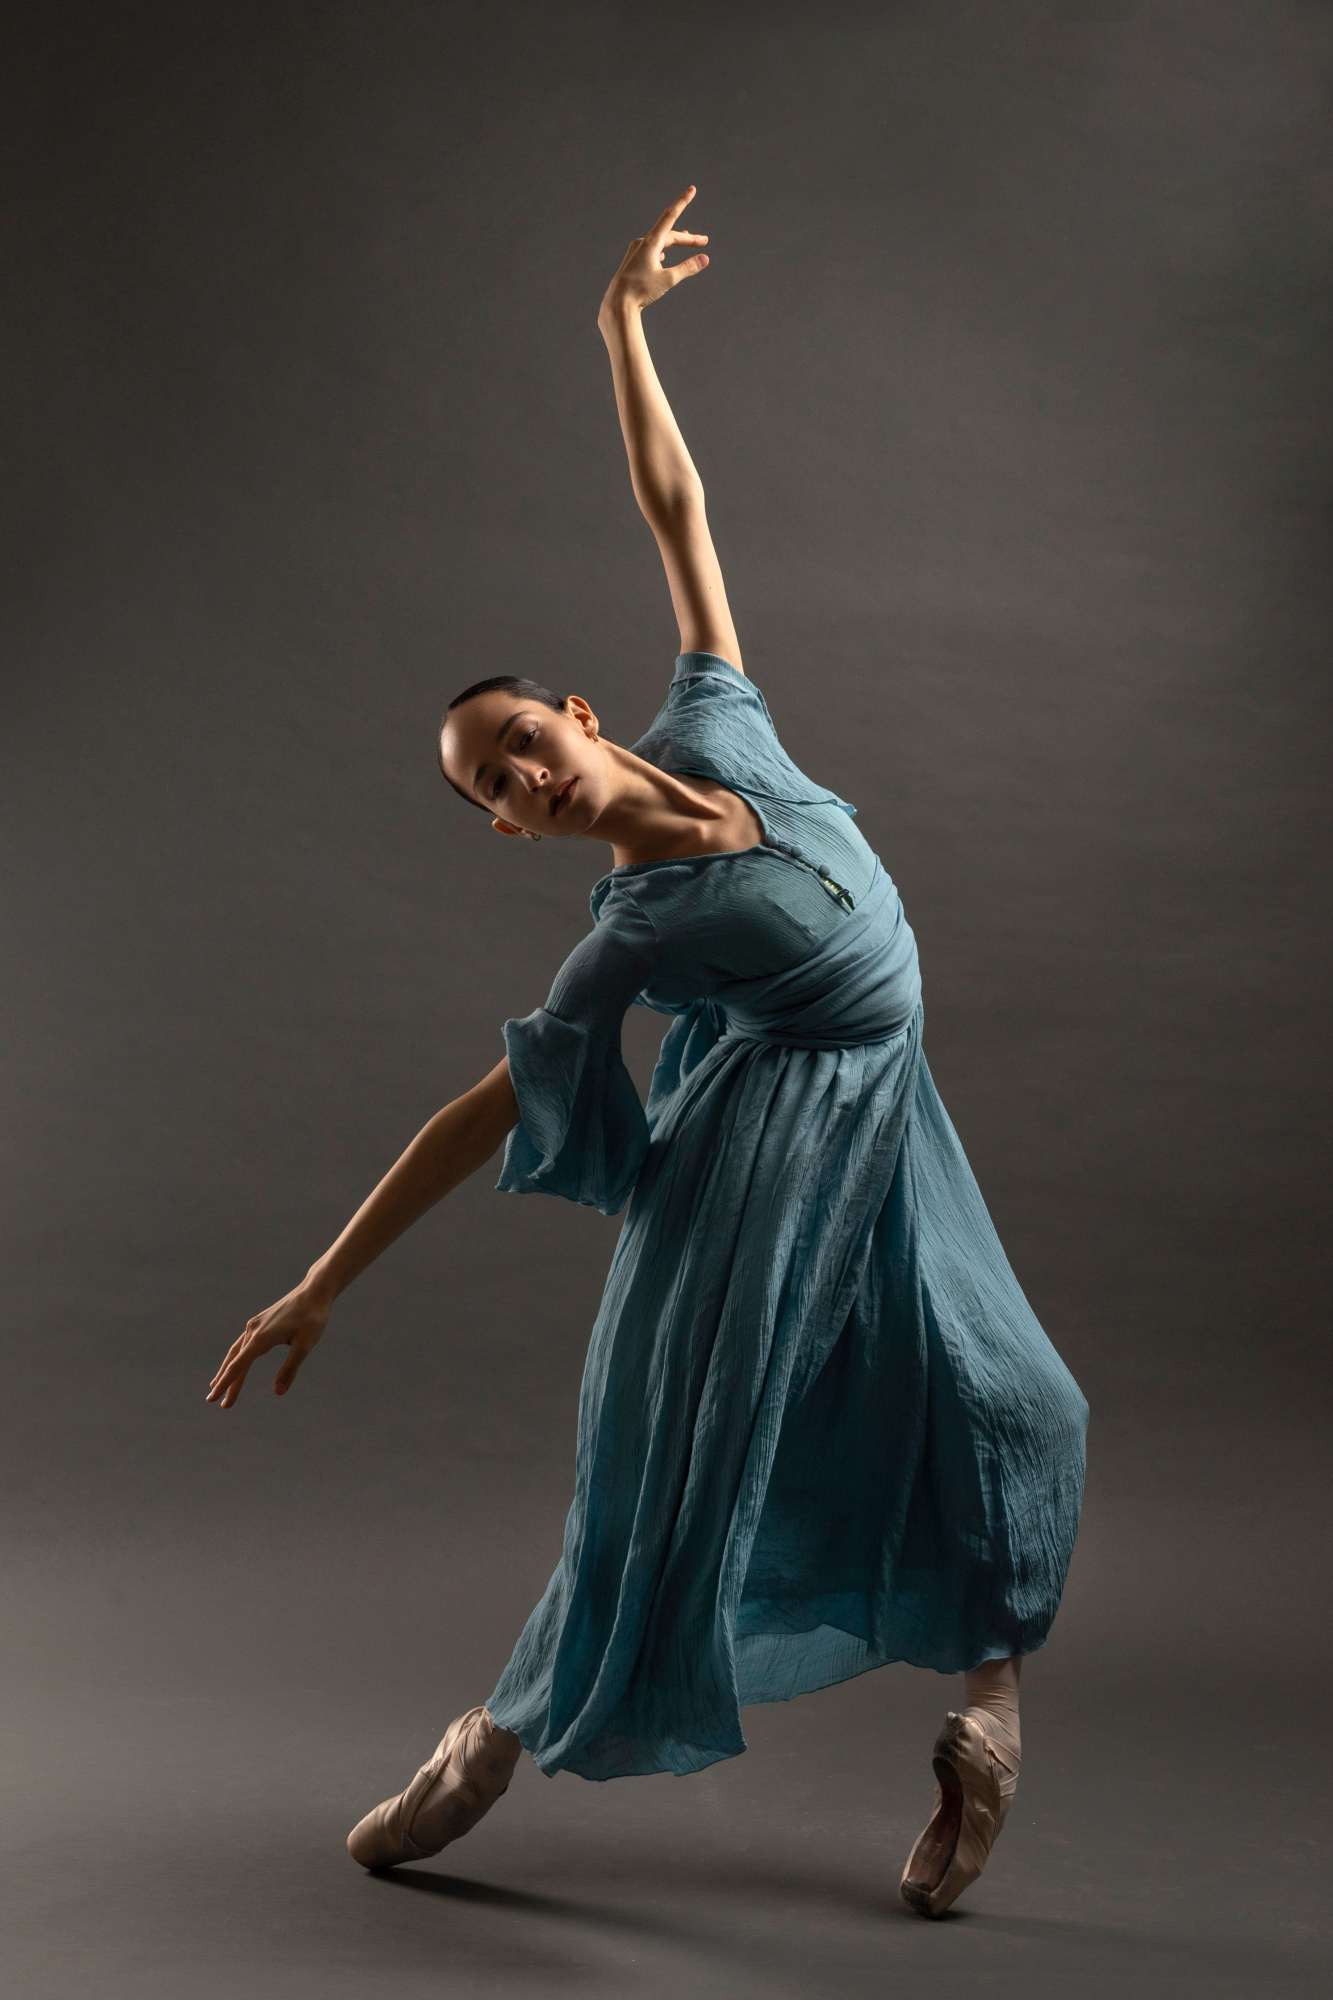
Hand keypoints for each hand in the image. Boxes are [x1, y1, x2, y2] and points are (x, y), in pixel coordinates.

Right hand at [207, 1273, 333, 1408]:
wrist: (314, 1290)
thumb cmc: (312, 1317)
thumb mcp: (305, 1346)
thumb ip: (290, 1369)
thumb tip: (278, 1393)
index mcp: (262, 1338)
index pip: (238, 1366)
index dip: (225, 1384)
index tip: (212, 1399)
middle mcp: (253, 1330)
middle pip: (234, 1361)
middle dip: (225, 1382)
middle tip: (214, 1401)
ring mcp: (255, 1324)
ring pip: (236, 1351)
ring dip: (227, 1369)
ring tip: (216, 1384)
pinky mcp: (260, 1321)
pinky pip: (243, 1342)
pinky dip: (236, 1355)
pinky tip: (236, 1361)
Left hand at [598, 187, 708, 324]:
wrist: (617, 303)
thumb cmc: (641, 291)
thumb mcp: (668, 280)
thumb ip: (687, 268)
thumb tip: (704, 259)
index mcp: (651, 243)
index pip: (670, 216)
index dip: (683, 202)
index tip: (692, 189)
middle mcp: (642, 243)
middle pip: (669, 235)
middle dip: (688, 239)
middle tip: (704, 241)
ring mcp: (636, 251)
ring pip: (661, 242)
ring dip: (676, 242)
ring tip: (689, 240)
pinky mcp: (633, 260)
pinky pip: (651, 249)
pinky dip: (663, 249)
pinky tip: (664, 255)